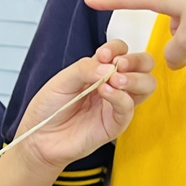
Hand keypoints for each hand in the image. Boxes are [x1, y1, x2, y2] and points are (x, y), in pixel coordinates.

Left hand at [16, 39, 155, 172]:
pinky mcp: (115, 124)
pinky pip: (128, 108)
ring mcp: (115, 104)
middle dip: (137, 60)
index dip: (117, 48)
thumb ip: (85, 68)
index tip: (102, 54)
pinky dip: (120, 97)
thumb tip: (110, 66)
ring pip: (146, 86)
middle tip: (119, 64)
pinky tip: (105, 92)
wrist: (39, 137)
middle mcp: (112, 85)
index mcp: (99, 70)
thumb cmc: (49, 108)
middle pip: (144, 66)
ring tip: (115, 79)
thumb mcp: (62, 80)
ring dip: (135, 78)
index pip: (122, 51)